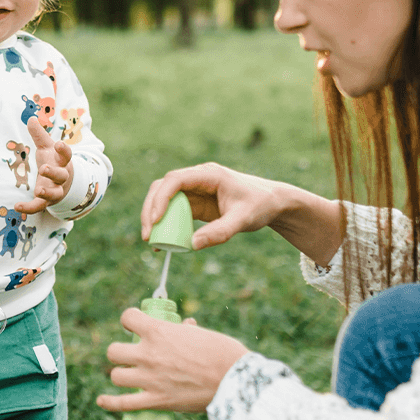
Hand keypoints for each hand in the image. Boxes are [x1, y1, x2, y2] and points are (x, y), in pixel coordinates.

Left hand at [14, 118, 72, 213]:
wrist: (63, 184)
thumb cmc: (53, 161)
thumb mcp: (46, 147)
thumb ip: (39, 135)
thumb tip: (31, 118)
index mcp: (62, 162)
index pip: (66, 155)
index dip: (63, 150)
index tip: (58, 144)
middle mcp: (61, 177)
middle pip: (61, 175)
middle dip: (54, 172)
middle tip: (44, 168)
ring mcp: (55, 190)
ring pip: (54, 194)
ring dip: (47, 193)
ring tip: (38, 190)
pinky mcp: (46, 201)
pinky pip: (39, 206)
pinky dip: (29, 208)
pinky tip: (17, 206)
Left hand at [96, 308, 249, 413]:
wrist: (233, 379)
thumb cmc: (222, 352)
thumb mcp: (201, 334)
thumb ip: (185, 331)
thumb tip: (185, 325)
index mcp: (158, 330)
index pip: (127, 318)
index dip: (129, 320)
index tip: (134, 325)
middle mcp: (148, 353)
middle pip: (114, 351)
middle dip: (120, 353)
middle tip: (132, 356)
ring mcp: (149, 378)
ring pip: (116, 376)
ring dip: (122, 376)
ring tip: (129, 377)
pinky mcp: (155, 400)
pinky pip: (123, 404)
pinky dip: (110, 403)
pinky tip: (102, 401)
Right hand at [142, 163, 284, 249]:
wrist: (272, 203)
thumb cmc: (260, 205)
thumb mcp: (243, 220)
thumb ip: (220, 232)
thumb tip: (193, 245)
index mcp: (208, 175)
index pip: (175, 180)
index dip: (161, 198)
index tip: (155, 220)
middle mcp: (197, 179)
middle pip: (162, 188)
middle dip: (151, 210)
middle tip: (147, 235)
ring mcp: (194, 190)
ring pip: (164, 199)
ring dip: (154, 217)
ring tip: (152, 241)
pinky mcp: (195, 203)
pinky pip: (173, 211)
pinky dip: (165, 225)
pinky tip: (163, 243)